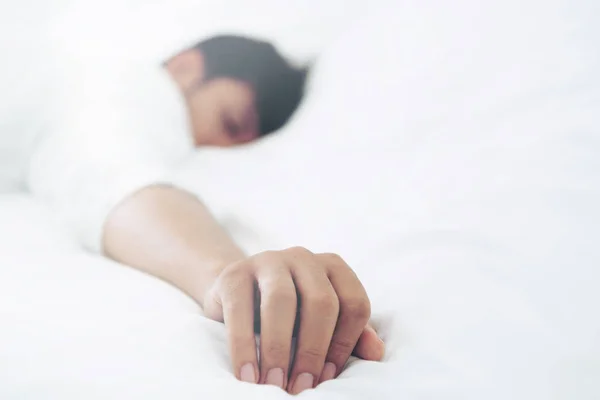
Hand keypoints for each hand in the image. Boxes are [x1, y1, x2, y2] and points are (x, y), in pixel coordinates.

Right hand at [202, 247, 384, 394]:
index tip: (326, 379)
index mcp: (334, 267)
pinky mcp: (235, 273)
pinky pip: (241, 309)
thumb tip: (377, 352)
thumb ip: (351, 336)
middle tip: (300, 387)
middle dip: (313, 350)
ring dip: (279, 349)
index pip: (354, 304)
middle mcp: (305, 258)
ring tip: (275, 385)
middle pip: (321, 301)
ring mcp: (269, 260)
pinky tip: (247, 375)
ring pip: (282, 300)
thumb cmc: (290, 316)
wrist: (235, 296)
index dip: (344, 345)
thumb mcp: (323, 324)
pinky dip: (244, 347)